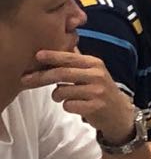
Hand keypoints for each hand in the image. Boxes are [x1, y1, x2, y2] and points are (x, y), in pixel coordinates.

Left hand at [21, 50, 136, 143]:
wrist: (118, 111)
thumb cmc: (100, 89)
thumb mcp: (92, 71)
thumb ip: (76, 61)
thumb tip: (58, 46)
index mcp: (95, 63)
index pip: (70, 57)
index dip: (52, 56)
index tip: (37, 55)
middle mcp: (97, 75)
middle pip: (62, 73)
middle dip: (41, 76)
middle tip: (25, 79)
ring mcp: (97, 91)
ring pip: (62, 91)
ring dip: (57, 95)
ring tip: (64, 96)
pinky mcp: (95, 106)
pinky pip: (68, 105)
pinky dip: (67, 106)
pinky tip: (76, 105)